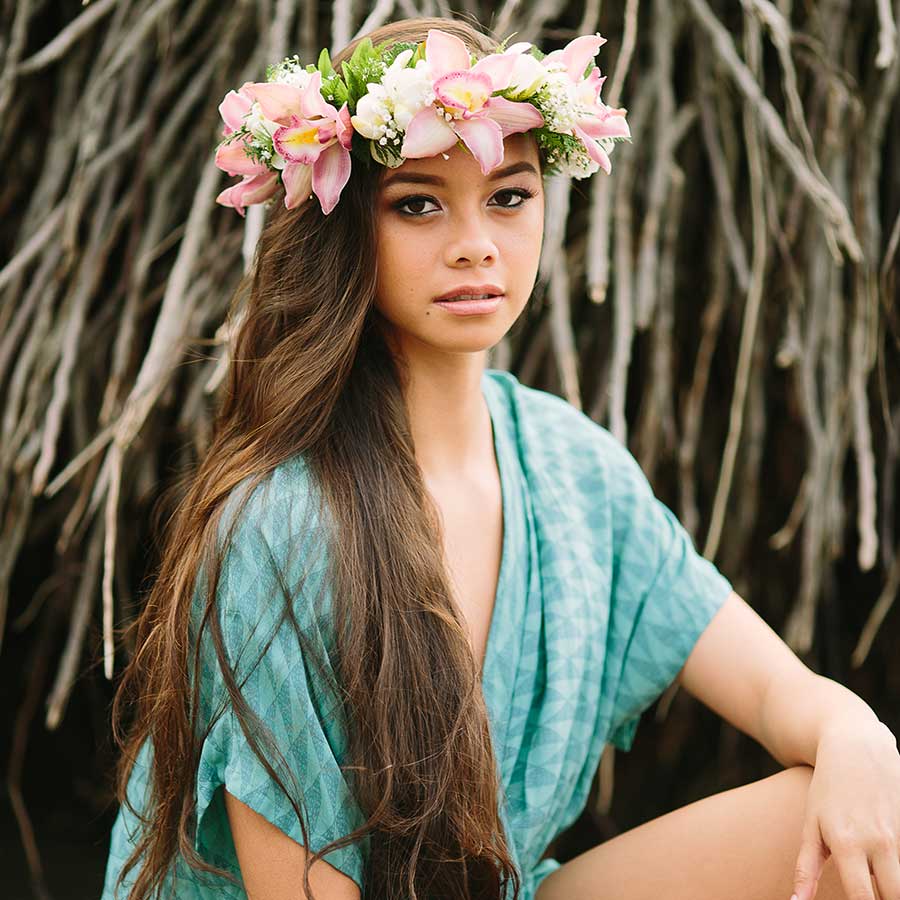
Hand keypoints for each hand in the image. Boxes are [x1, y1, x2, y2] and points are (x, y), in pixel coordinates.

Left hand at [791, 720, 899, 899]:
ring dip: (895, 881)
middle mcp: (879, 842)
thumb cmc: (828, 789)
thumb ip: (806, 867)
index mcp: (847, 845)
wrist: (856, 746)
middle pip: (896, 896)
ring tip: (881, 873)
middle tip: (874, 894)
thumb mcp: (811, 824)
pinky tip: (892, 860)